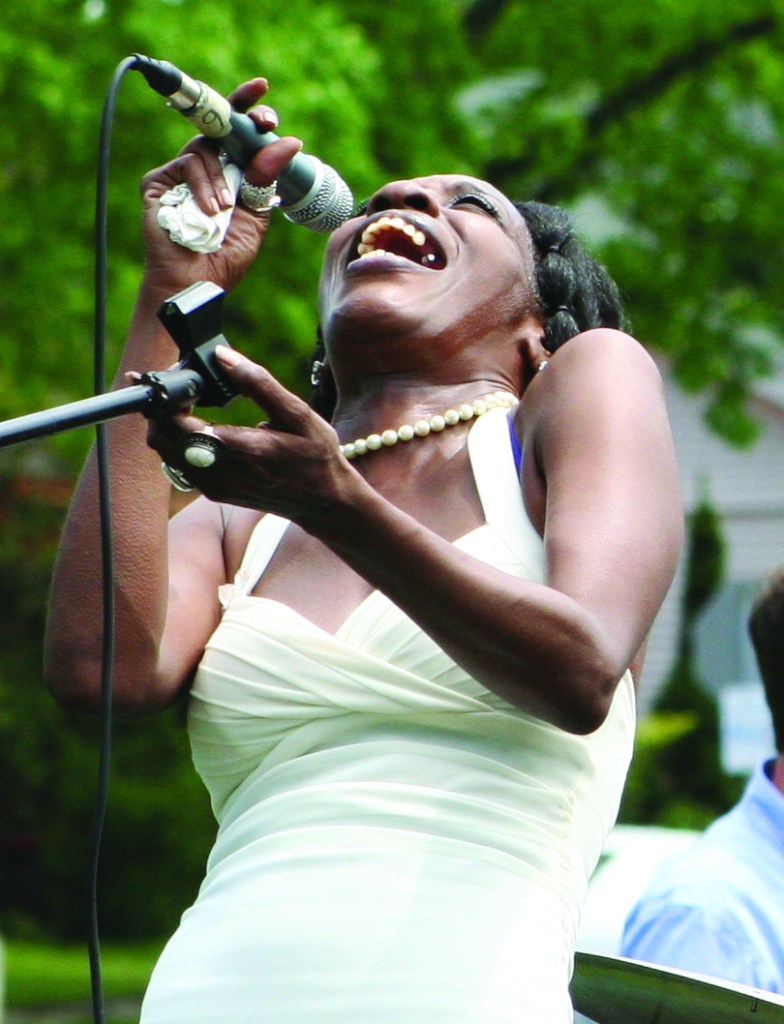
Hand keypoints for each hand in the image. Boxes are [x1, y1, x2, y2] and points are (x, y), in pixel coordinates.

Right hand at [139, 78, 302, 294]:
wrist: (196, 282)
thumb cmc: (224, 256)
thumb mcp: (255, 216)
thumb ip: (265, 179)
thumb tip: (289, 141)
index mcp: (229, 174)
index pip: (239, 135)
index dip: (250, 113)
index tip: (265, 97)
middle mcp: (205, 168)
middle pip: (218, 125)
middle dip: (240, 116)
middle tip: (262, 120)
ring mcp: (180, 174)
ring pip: (206, 147)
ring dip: (223, 178)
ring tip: (226, 209)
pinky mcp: (159, 181)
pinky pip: (188, 164)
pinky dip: (204, 185)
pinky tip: (210, 210)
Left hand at [148, 347, 354, 527]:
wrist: (324, 501)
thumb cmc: (316, 455)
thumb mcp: (298, 413)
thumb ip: (258, 382)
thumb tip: (221, 355)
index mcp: (239, 449)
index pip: (175, 423)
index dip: (167, 396)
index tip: (182, 375)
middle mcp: (219, 471)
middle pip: (160, 437)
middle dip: (162, 407)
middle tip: (185, 385)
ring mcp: (213, 485)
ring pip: (165, 451)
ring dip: (169, 424)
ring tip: (192, 400)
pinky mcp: (214, 491)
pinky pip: (180, 463)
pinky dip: (180, 440)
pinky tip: (201, 424)